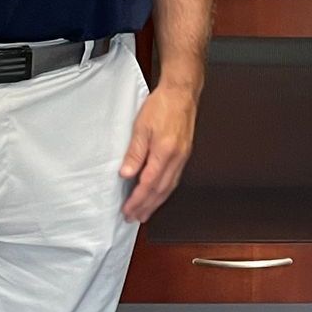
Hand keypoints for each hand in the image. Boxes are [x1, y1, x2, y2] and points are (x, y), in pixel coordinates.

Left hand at [120, 85, 197, 221]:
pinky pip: (175, 179)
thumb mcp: (141, 127)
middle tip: (134, 218)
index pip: (148, 184)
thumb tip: (126, 174)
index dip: (137, 200)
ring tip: (145, 212)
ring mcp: (183, 157)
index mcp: (164, 152)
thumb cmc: (162, 105)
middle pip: (160, 190)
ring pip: (169, 187)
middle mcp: (176, 158)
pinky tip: (159, 194)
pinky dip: (165, 191)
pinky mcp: (185, 154)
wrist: (181, 92)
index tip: (128, 210)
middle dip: (146, 207)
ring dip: (156, 202)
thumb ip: (134, 152)